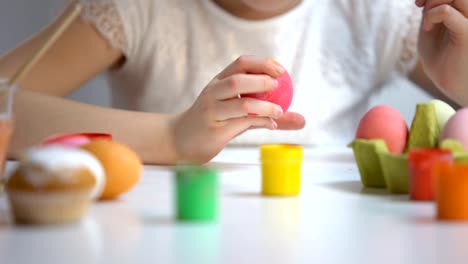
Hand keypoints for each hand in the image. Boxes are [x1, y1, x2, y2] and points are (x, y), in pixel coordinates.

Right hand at [171, 55, 305, 162]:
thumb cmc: (214, 123)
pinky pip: (241, 124)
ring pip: (241, 104)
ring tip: (279, 111)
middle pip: (238, 80)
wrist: (180, 140)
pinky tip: (272, 124)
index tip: (281, 70)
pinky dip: (260, 122)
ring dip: (264, 106)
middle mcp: (212, 93)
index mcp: (218, 82)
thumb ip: (267, 114)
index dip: (262, 64)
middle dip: (261, 81)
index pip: (240, 64)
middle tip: (278, 86)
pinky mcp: (214, 131)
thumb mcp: (239, 114)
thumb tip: (302, 119)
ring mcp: (211, 112)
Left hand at [416, 0, 467, 104]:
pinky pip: (448, 13)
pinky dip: (433, 15)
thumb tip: (427, 0)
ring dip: (435, 3)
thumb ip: (431, 15)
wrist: (456, 88)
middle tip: (420, 6)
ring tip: (428, 23)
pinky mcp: (467, 34)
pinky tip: (428, 28)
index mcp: (466, 15)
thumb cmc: (444, 65)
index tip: (419, 3)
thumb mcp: (431, 36)